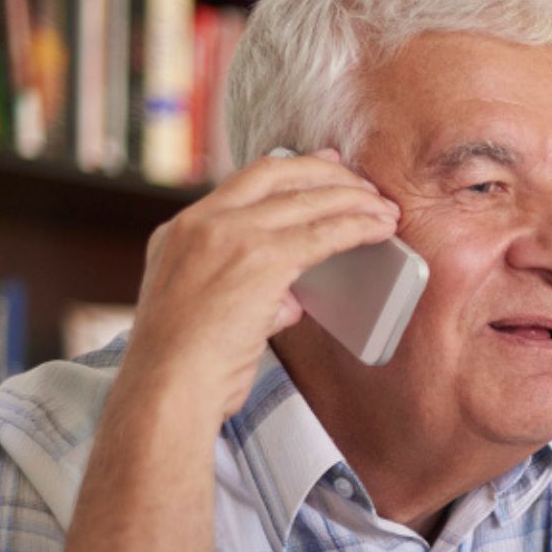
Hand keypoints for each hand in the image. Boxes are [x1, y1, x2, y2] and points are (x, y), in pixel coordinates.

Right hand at [127, 148, 401, 423]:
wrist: (166, 388)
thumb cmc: (184, 369)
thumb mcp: (201, 311)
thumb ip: (245, 292)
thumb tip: (289, 298)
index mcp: (178, 232)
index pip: (241, 183)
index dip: (288, 169)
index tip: (319, 164)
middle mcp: (200, 223)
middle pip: (275, 175)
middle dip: (326, 173)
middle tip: (362, 181)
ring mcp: (229, 235)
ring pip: (306, 199)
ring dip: (353, 200)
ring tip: (384, 209)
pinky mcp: (262, 259)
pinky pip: (323, 233)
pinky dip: (358, 227)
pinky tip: (380, 229)